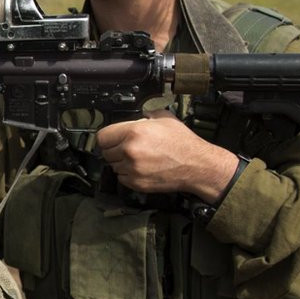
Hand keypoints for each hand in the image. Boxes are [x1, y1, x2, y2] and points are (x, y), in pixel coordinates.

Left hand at [96, 109, 237, 202]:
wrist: (197, 165)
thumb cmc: (183, 143)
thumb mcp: (164, 118)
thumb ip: (145, 115)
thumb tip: (137, 115)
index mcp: (134, 132)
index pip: (102, 137)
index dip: (108, 137)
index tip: (112, 138)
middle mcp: (130, 151)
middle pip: (106, 152)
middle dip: (114, 149)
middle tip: (127, 147)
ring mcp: (132, 169)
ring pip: (113, 166)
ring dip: (121, 162)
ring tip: (137, 158)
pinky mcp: (137, 183)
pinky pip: (121, 178)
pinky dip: (127, 174)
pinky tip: (140, 168)